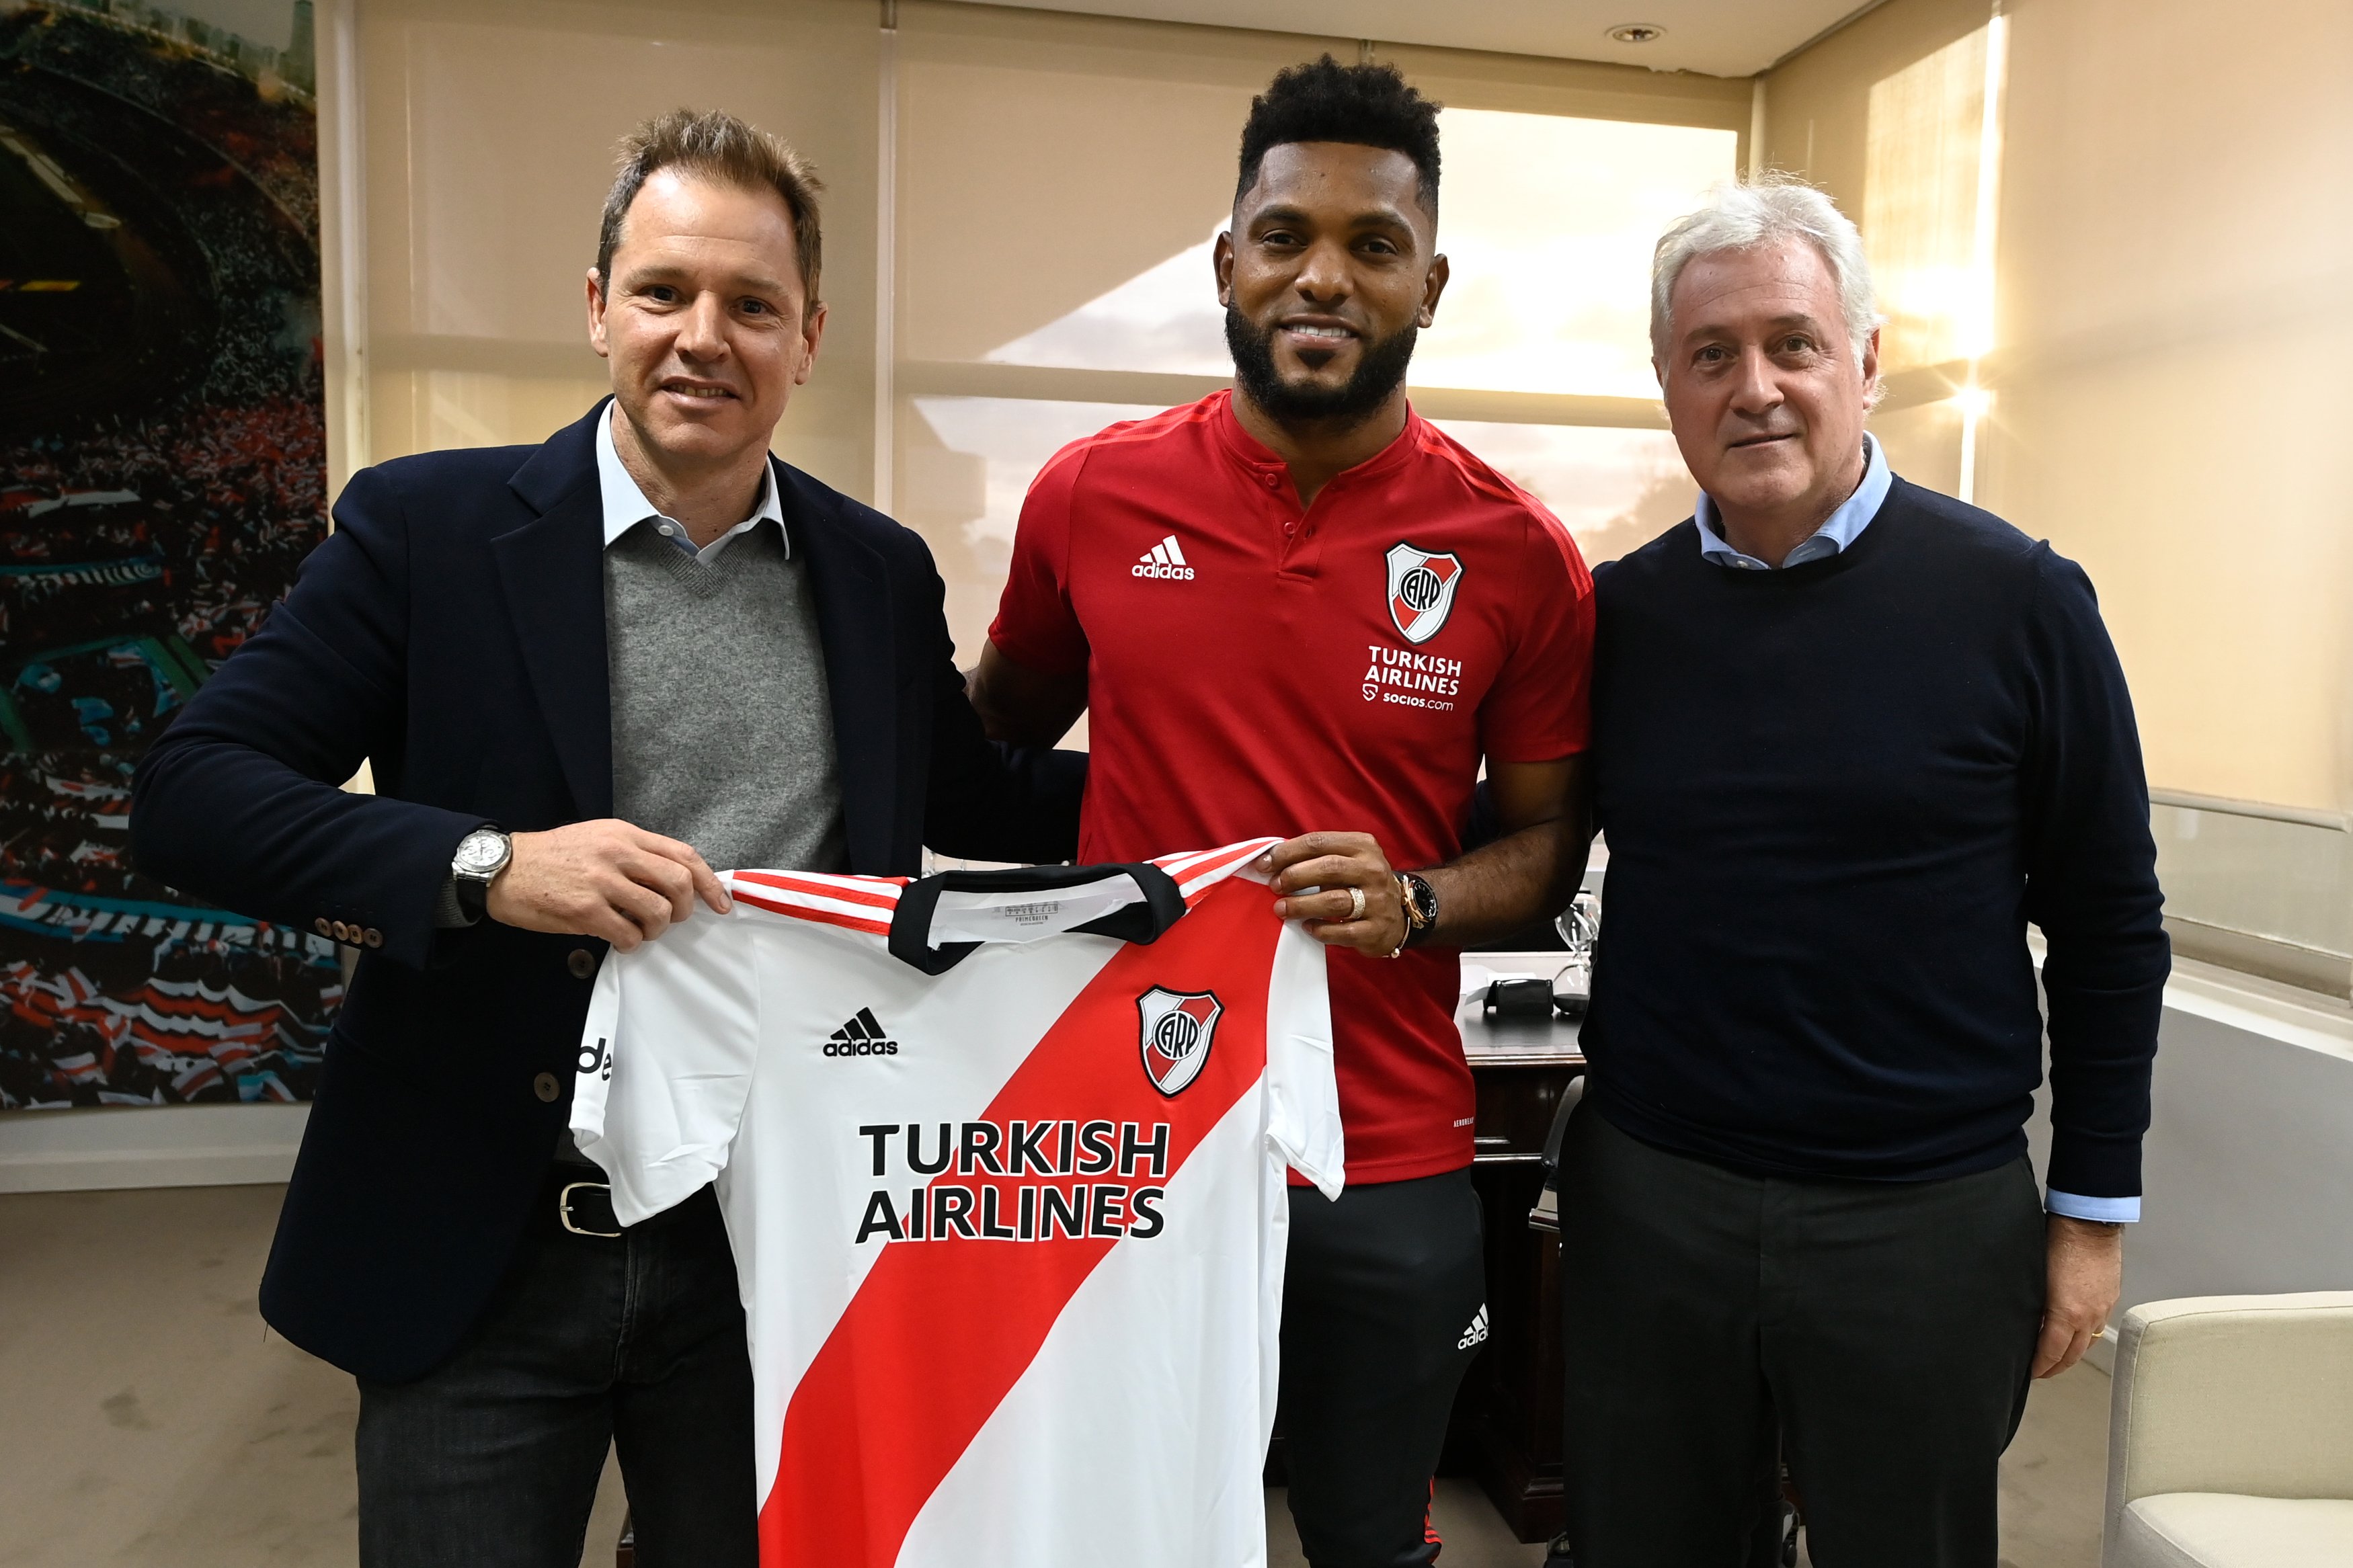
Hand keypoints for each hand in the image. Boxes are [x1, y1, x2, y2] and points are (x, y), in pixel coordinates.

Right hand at [485, 819, 730, 951]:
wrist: (502, 869)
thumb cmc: (552, 857)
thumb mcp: (598, 838)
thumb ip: (635, 854)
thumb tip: (673, 882)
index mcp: (625, 834)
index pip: (684, 855)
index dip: (710, 883)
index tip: (720, 904)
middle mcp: (617, 853)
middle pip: (679, 883)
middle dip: (685, 909)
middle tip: (671, 920)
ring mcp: (601, 881)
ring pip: (658, 912)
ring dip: (656, 929)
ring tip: (639, 930)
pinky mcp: (584, 910)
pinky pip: (628, 935)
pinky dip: (631, 944)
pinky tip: (619, 940)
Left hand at [1256, 832, 1406, 956]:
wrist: (1399, 915)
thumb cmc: (1360, 883)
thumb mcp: (1347, 861)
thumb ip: (1316, 857)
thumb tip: (1271, 861)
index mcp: (1363, 846)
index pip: (1319, 842)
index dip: (1287, 852)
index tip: (1264, 864)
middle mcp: (1373, 870)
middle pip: (1328, 868)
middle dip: (1294, 876)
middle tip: (1274, 886)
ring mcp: (1377, 901)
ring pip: (1334, 900)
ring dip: (1301, 905)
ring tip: (1281, 909)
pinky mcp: (1376, 929)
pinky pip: (1342, 931)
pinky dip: (1320, 929)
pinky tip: (1307, 927)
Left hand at [2034, 1214, 2123, 1377]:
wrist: (2088, 1222)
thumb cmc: (2057, 1241)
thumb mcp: (2035, 1277)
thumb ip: (2032, 1305)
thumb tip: (2028, 1324)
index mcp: (2066, 1313)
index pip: (2051, 1352)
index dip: (2039, 1366)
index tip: (2029, 1373)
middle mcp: (2088, 1316)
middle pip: (2072, 1355)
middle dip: (2055, 1367)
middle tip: (2041, 1373)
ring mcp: (2102, 1308)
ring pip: (2086, 1343)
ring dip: (2071, 1354)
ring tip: (2056, 1358)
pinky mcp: (2110, 1298)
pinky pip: (2097, 1326)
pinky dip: (2084, 1337)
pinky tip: (2074, 1335)